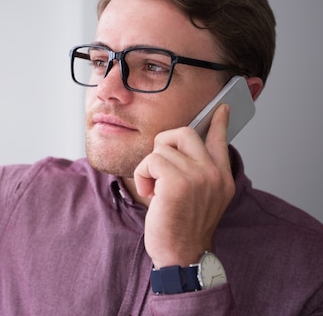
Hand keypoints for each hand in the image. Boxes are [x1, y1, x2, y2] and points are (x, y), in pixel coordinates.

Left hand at [133, 104, 234, 267]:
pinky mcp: (177, 182)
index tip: (221, 108)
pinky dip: (143, 176)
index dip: (218, 121)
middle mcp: (214, 174)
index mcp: (221, 178)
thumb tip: (182, 147)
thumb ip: (198, 172)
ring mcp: (198, 176)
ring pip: (161, 148)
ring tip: (155, 190)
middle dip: (163, 145)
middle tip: (158, 168)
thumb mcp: (199, 197)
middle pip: (184, 132)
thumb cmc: (182, 227)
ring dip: (149, 169)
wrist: (181, 256)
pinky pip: (150, 161)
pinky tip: (151, 195)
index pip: (221, 140)